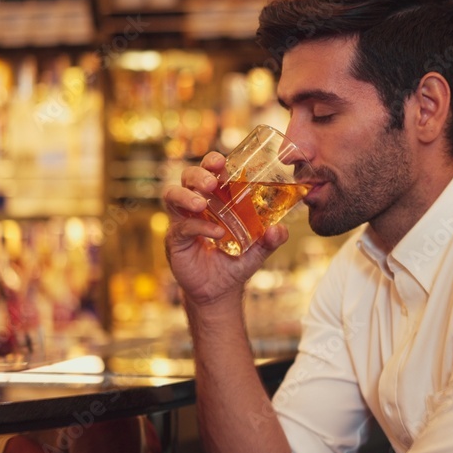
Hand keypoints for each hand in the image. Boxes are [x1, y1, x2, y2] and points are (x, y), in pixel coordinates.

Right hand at [163, 152, 288, 308]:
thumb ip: (271, 239)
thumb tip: (280, 229)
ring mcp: (182, 221)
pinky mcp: (176, 240)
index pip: (208, 171)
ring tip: (202, 203)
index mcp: (215, 199)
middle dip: (198, 174)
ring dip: (186, 195)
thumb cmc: (236, 263)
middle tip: (212, 182)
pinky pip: (181, 226)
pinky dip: (198, 226)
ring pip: (172, 195)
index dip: (211, 162)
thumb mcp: (258, 250)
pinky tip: (216, 233)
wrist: (220, 292)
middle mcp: (195, 205)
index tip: (221, 161)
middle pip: (187, 177)